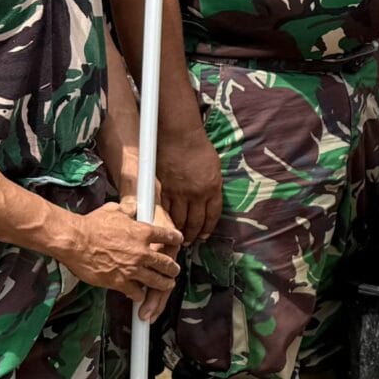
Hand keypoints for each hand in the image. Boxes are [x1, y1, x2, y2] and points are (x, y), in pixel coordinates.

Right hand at [58, 204, 182, 317]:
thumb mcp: (114, 210)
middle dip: (173, 268)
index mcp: (143, 232)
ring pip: (156, 281)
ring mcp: (132, 268)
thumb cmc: (92, 225)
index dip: (175, 239)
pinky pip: (136, 292)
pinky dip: (139, 295)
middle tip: (175, 270)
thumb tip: (134, 206)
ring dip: (164, 284)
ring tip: (167, 285)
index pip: (167, 236)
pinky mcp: (119, 282)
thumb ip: (128, 210)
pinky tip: (140, 296)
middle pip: (166, 263)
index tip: (178, 241)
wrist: (75, 241)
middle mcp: (142, 251)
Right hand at [157, 122, 224, 246]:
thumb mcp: (214, 168)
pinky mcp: (164, 190)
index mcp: (213, 188)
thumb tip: (209, 200)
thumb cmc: (199, 148)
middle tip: (189, 242)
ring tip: (177, 237)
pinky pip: (165, 210)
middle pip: (195, 222)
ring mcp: (179, 193)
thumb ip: (212, 186)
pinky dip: (165, 219)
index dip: (208, 228)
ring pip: (178, 219)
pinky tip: (165, 224)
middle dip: (192, 235)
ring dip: (178, 231)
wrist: (179, 136)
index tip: (204, 236)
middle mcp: (197, 194)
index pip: (212, 215)